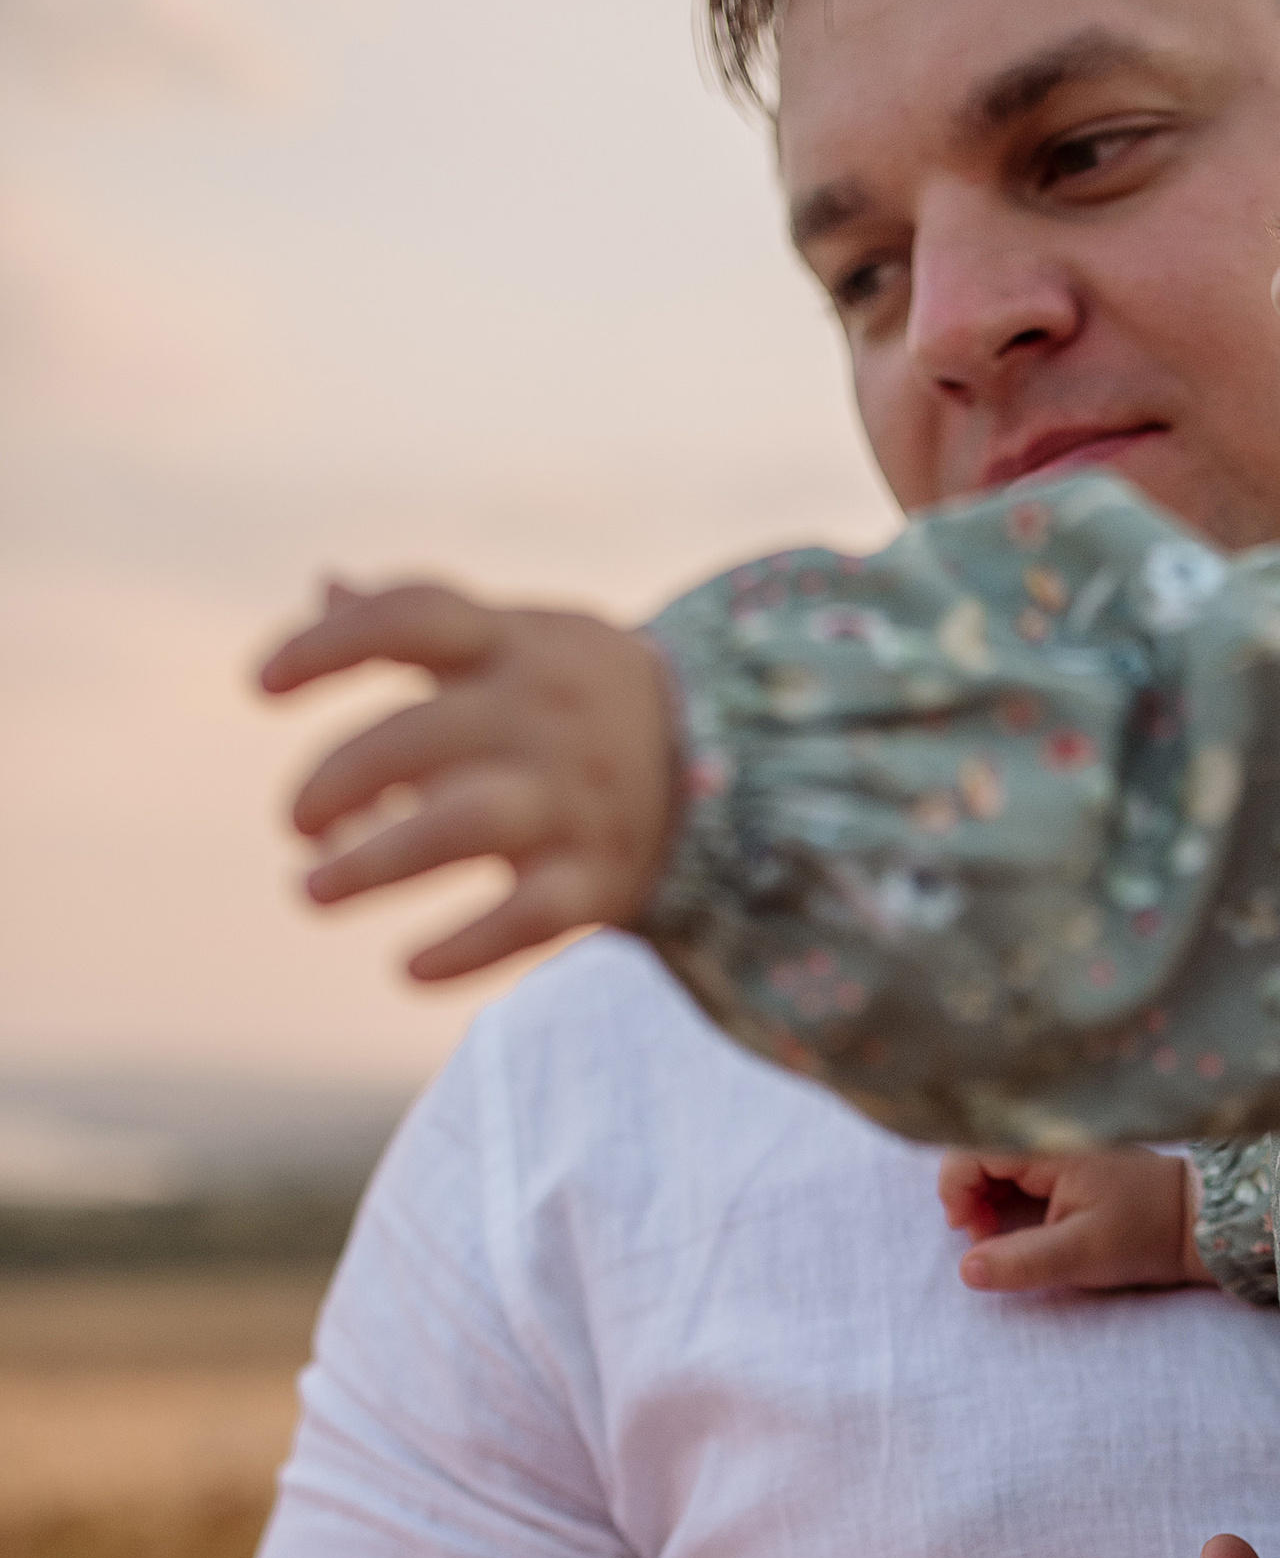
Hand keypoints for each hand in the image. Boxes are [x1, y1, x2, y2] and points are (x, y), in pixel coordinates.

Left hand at [257, 579, 678, 980]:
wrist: (743, 764)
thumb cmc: (588, 699)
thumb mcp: (521, 645)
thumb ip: (422, 627)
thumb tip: (323, 587)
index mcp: (514, 646)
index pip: (410, 619)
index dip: (328, 647)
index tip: (258, 689)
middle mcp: (542, 716)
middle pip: (423, 734)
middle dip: (341, 778)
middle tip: (293, 825)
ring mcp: (575, 799)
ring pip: (468, 825)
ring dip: (379, 863)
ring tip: (310, 893)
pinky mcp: (602, 878)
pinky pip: (533, 917)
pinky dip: (469, 948)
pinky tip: (407, 970)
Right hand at [938, 1145, 1202, 1295]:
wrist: (1196, 1223)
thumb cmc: (1143, 1234)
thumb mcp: (1081, 1255)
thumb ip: (1021, 1261)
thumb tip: (965, 1269)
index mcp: (1050, 1143)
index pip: (972, 1148)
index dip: (956, 1190)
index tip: (967, 1231)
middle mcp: (1050, 1132)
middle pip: (979, 1150)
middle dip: (970, 1195)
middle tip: (986, 1238)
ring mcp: (1058, 1142)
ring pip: (995, 1160)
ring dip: (987, 1197)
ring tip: (1003, 1233)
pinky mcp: (1066, 1157)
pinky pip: (1018, 1167)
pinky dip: (1008, 1195)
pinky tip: (1022, 1223)